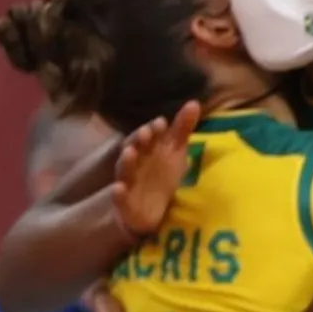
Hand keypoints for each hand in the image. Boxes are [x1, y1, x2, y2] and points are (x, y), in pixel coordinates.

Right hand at [113, 101, 198, 236]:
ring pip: (125, 171)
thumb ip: (181, 129)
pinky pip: (119, 199)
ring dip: (127, 162)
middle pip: (135, 150)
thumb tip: (194, 102)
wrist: (149, 209)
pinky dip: (117, 194)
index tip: (162, 122)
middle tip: (145, 132)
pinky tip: (118, 188)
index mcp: (147, 151)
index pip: (149, 137)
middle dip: (138, 141)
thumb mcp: (174, 152)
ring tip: (130, 151)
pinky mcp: (124, 205)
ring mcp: (128, 184)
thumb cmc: (161, 174)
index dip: (155, 130)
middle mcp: (135, 164)